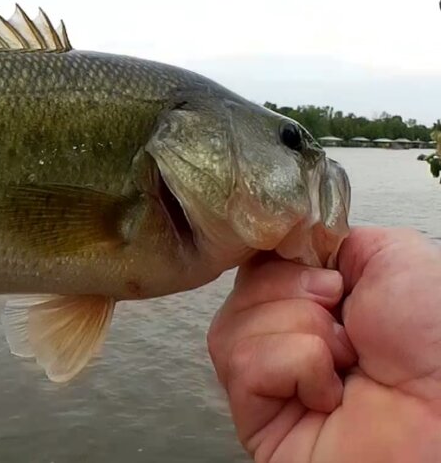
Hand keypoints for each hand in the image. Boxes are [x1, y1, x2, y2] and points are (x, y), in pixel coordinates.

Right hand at [208, 227, 440, 461]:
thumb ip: (330, 237)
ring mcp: (270, 380)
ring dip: (300, 331)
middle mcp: (290, 338)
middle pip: (242, 287)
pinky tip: (327, 392)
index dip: (283, 259)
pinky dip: (294, 366)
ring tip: (344, 362)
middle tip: (346, 322)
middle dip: (295, 293)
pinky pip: (242, 364)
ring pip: (234, 323)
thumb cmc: (437, 345)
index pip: (261, 262)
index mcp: (320, 301)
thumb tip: (285, 239)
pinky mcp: (255, 418)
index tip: (325, 273)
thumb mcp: (392, 256)